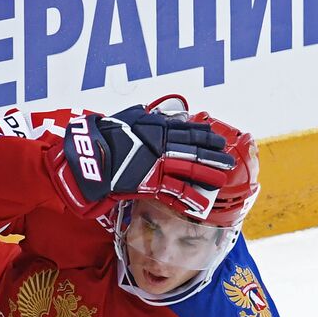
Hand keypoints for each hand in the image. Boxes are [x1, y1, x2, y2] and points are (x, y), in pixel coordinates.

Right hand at [45, 106, 234, 214]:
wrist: (89, 157)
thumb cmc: (105, 135)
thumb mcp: (128, 118)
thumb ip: (145, 115)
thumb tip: (157, 112)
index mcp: (156, 129)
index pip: (188, 131)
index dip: (206, 135)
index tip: (218, 138)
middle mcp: (161, 146)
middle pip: (194, 150)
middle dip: (213, 155)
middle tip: (228, 159)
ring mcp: (157, 165)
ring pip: (189, 169)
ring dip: (208, 174)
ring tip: (222, 179)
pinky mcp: (149, 184)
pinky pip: (174, 192)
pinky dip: (189, 198)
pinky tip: (202, 203)